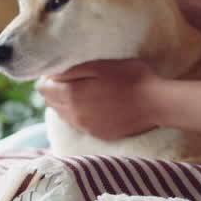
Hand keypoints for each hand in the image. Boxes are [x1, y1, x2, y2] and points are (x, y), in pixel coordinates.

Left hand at [37, 59, 159, 139]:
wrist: (156, 103)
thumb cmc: (130, 78)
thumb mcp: (100, 66)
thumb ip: (72, 71)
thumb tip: (50, 75)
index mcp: (73, 96)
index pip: (44, 89)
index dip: (47, 77)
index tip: (58, 70)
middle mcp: (75, 116)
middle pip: (51, 103)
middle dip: (54, 90)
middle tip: (68, 78)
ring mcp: (87, 128)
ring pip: (64, 115)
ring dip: (66, 103)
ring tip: (80, 90)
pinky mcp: (99, 134)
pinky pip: (79, 124)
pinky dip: (80, 113)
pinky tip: (93, 104)